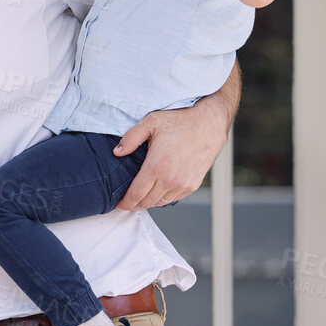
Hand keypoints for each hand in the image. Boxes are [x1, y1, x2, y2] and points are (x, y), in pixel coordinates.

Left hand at [113, 94, 231, 210]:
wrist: (209, 123)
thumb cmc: (180, 120)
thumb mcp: (151, 122)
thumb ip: (131, 138)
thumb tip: (117, 152)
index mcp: (156, 166)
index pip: (136, 194)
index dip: (125, 202)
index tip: (119, 204)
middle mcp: (170, 180)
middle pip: (146, 202)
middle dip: (134, 204)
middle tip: (127, 202)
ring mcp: (183, 184)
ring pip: (160, 202)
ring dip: (149, 202)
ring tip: (141, 197)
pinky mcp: (193, 185)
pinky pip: (174, 198)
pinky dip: (163, 198)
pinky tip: (157, 191)